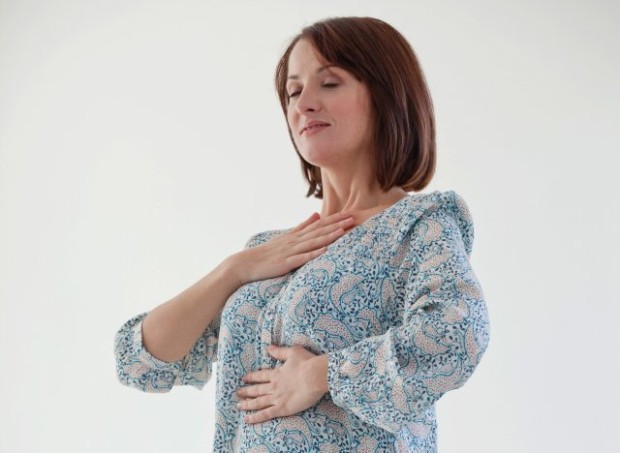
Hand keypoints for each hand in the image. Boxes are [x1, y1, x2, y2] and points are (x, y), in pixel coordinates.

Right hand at [234, 211, 354, 283]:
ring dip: (328, 236)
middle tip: (353, 218)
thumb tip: (316, 215)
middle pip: (319, 231)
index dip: (334, 219)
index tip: (349, 213)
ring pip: (313, 242)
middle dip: (337, 225)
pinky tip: (324, 251)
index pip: (319, 225)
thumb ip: (302, 226)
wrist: (246, 263)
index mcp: (296, 235)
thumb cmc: (267, 253)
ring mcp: (290, 252)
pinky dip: (313, 254)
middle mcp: (295, 241)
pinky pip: (301, 259)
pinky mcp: (285, 264)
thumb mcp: (286, 237)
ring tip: (343, 231)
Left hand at [236, 345, 328, 423]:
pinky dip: (255, 417)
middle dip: (246, 391)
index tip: (244, 378)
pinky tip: (247, 419)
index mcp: (277, 373)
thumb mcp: (293, 352)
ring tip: (239, 405)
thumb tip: (268, 348)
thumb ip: (280, 352)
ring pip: (258, 402)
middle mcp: (274, 386)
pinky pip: (265, 414)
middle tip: (237, 393)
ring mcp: (277, 398)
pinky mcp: (282, 408)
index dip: (251, 377)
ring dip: (247, 404)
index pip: (260, 376)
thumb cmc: (307, 363)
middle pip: (257, 390)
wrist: (315, 376)